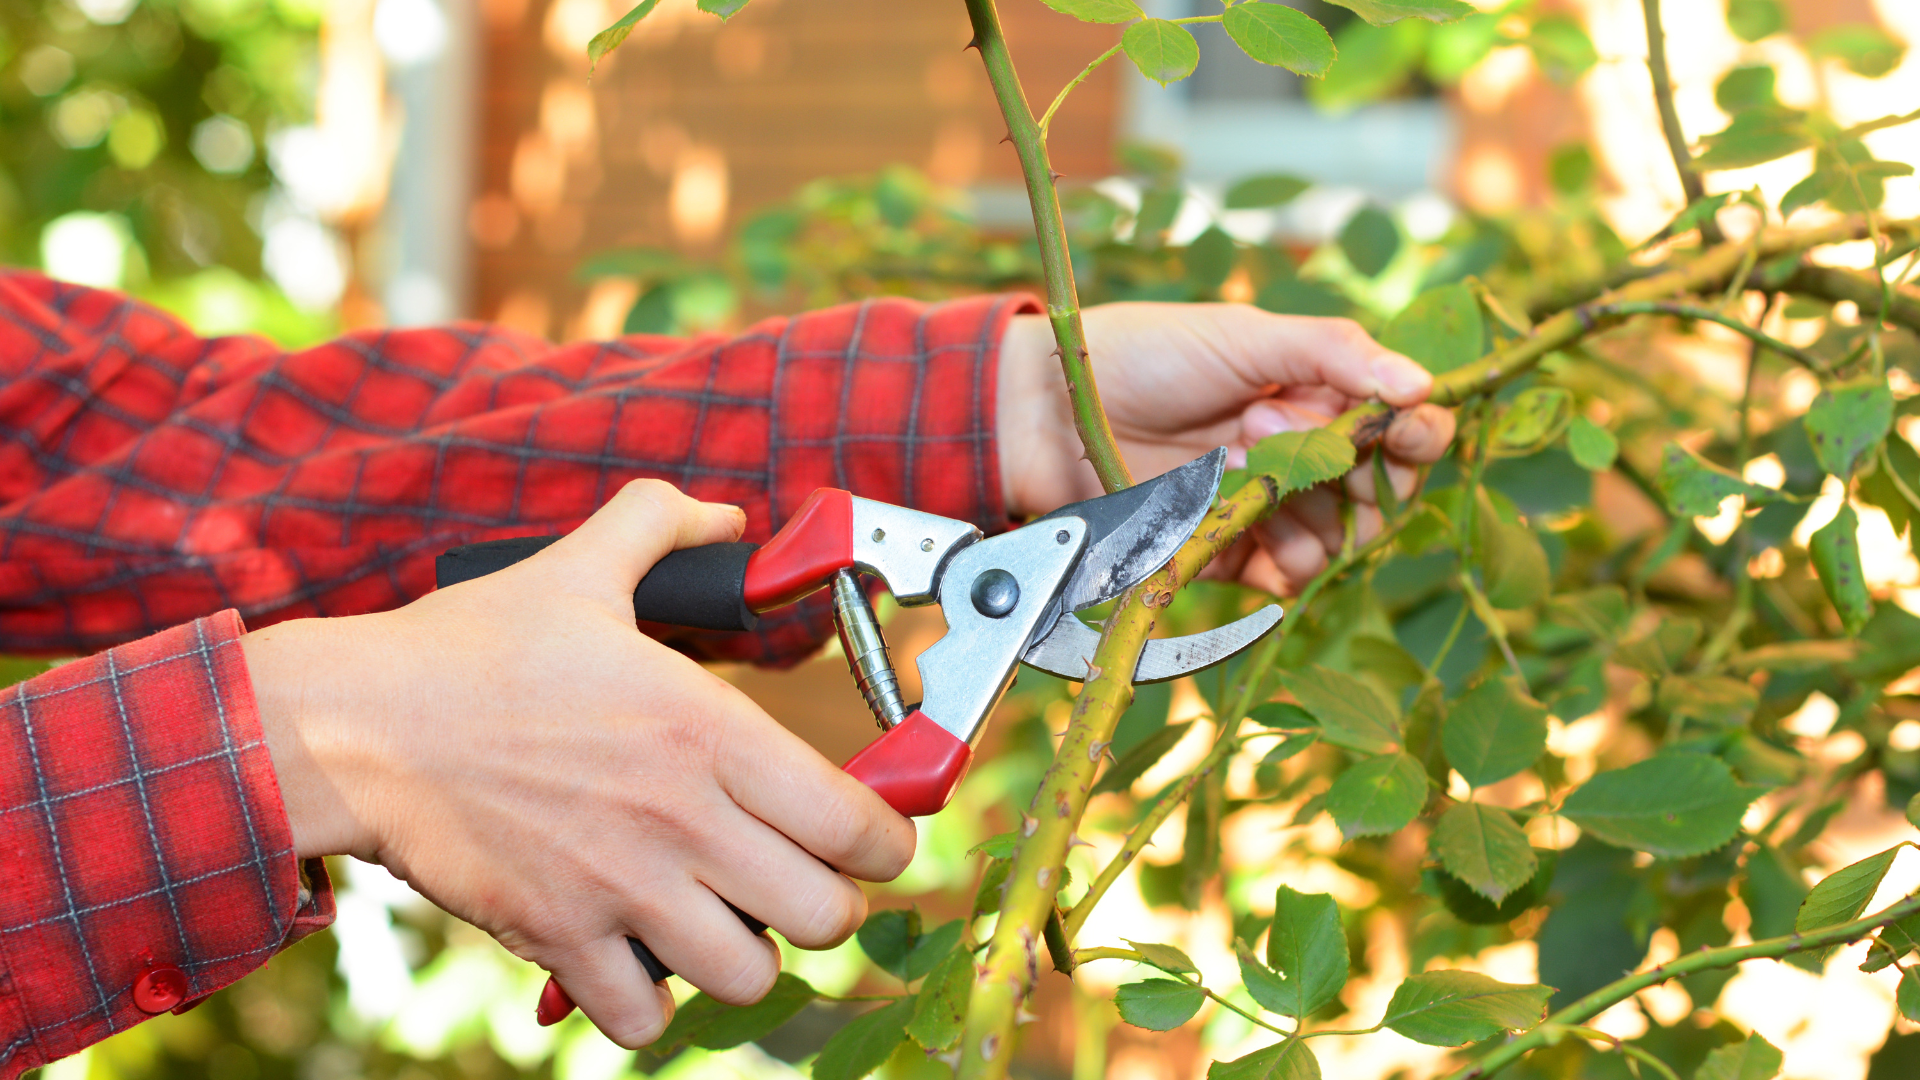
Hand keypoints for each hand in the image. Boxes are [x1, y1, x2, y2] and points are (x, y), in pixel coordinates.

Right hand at [244, 480, 915, 1047]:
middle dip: (826, 905)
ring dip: (746, 958)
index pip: (857, 825)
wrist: (356, 725)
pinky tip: (642, 960)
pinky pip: (644, 1021)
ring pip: (748, 977)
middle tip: (796, 882)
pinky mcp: (559, 939)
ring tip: (723, 924)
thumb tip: (725, 515)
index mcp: (708, 730)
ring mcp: (622, 888)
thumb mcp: (580, 567)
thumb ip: (662, 524)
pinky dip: (651, 1005)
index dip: (886, 843)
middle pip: (824, 915)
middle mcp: (683, 819)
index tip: (872, 840)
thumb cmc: (470, 651)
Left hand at [998, 303, 1455, 593]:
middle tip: (1275, 427)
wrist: (1054, 410)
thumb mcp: (1247, 335)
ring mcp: (1268, 508)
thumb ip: (1335, 353)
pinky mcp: (1230, 552)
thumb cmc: (1147, 354)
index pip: (1402, 428)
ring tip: (1239, 457)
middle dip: (1355, 471)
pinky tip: (1248, 522)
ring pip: (1339, 539)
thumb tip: (1423, 384)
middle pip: (1380, 494)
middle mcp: (1303, 454)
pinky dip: (1285, 559)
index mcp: (1318, 395)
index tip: (1409, 429)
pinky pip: (1288, 576)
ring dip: (1308, 507)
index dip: (1417, 434)